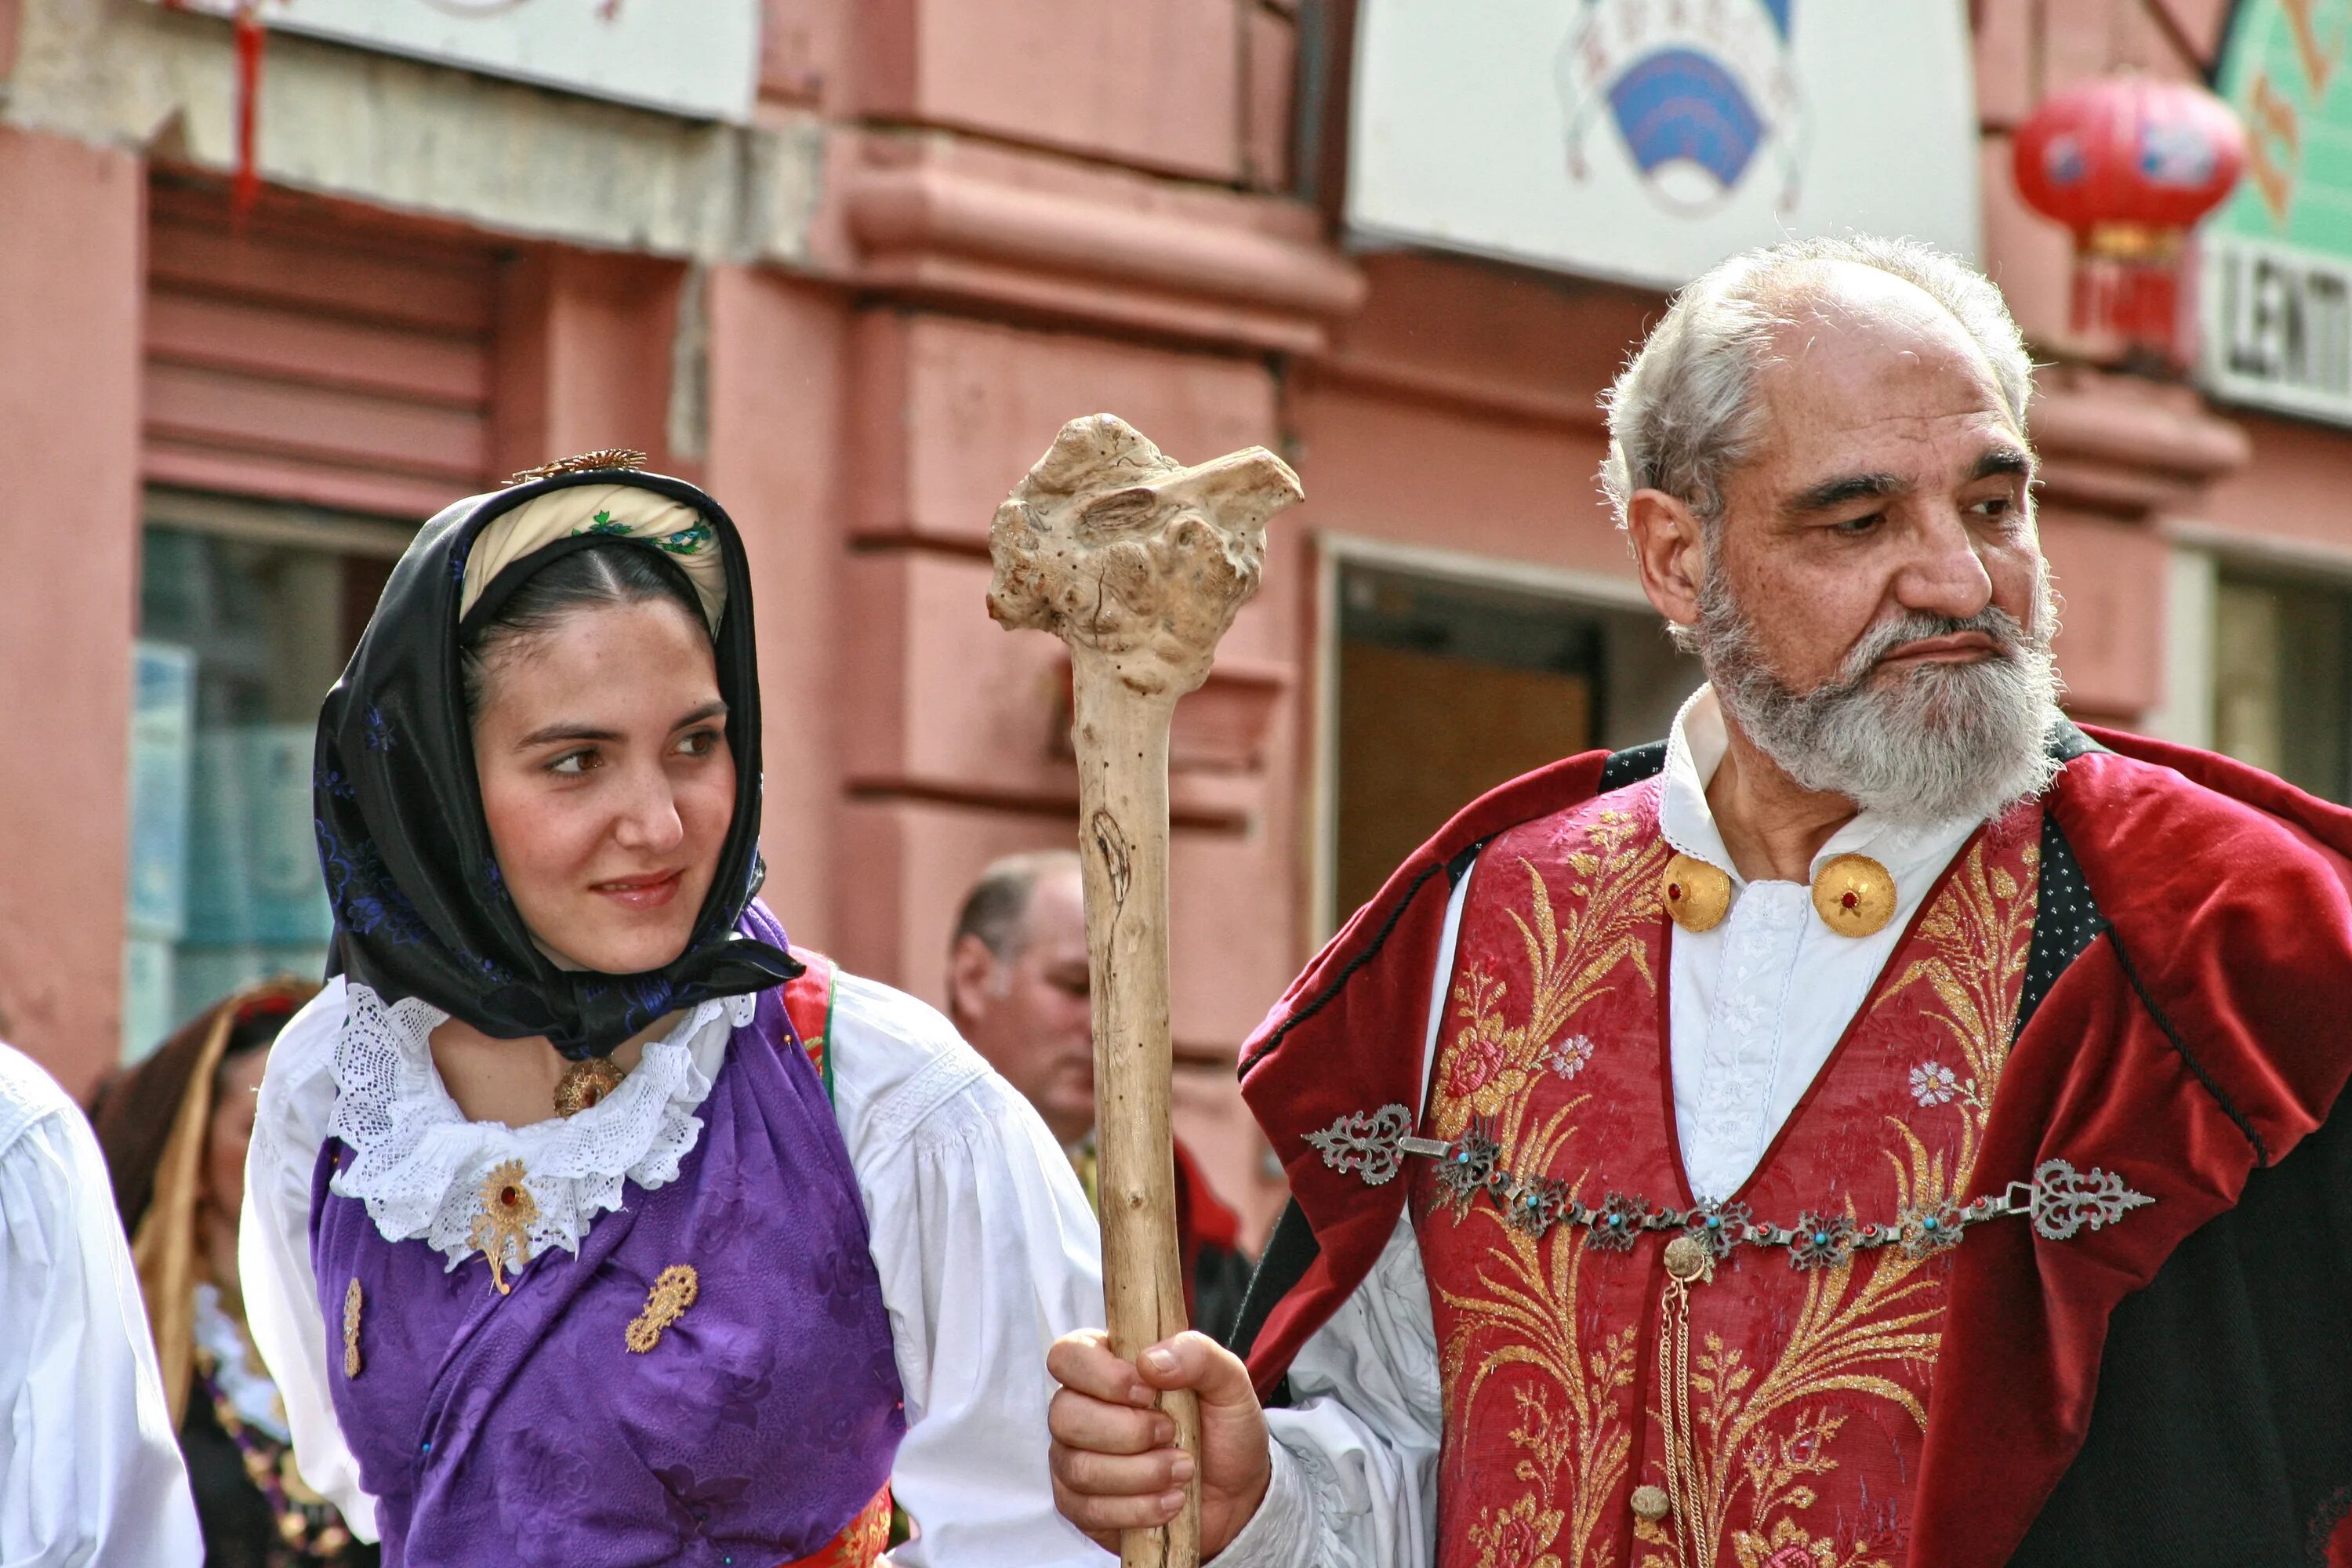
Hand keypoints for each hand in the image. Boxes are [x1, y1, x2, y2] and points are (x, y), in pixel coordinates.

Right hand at [1046, 1329, 1272, 1558]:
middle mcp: (1080, 1409)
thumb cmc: (1223, 1429)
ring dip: (1141, 1474)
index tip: (1149, 1393)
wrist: (1236, 1494)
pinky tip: (1170, 1500)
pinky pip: (1090, 1511)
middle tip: (1171, 1434)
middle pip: (1064, 1416)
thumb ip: (1197, 1355)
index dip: (1102, 1376)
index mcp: (1106, 1365)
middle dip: (1128, 1432)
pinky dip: (1138, 1508)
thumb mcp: (1228, 1383)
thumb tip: (1149, 1361)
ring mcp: (1074, 1459)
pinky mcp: (1081, 1507)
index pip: (1067, 1356)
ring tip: (1182, 1470)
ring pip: (1080, 1468)